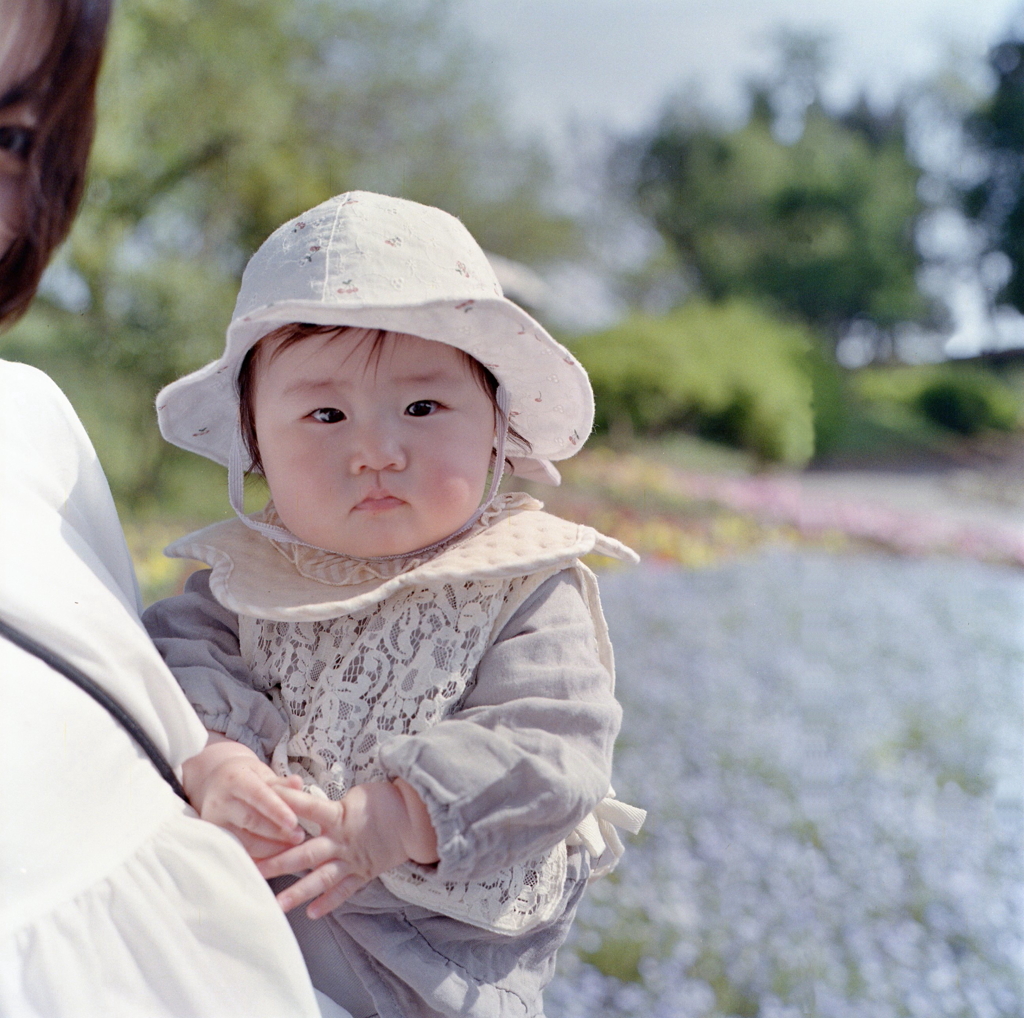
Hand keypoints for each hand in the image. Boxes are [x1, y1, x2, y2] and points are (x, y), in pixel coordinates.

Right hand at [181, 734, 304, 857]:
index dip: (276, 809)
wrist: (216, 783)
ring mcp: (215, 822)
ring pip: (244, 840)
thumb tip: (298, 783)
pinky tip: (276, 855)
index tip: (293, 822)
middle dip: (277, 831)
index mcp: (235, 779)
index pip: (257, 795)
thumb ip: (281, 782)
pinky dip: (259, 856)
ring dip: (271, 847)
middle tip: (299, 836)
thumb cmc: (246, 778)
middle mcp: (220, 801)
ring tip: (291, 846)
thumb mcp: (262, 773)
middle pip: (251, 820)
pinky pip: (240, 850)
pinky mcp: (215, 839)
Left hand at [257, 779, 438, 918]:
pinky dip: (329, 902)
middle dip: (278, 862)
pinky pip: (344, 891)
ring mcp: (352, 860)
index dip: (287, 805)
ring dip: (298, 892)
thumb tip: (308, 807)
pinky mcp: (362, 873)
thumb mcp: (357, 795)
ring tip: (276, 905)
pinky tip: (312, 914)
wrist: (417, 819)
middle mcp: (341, 841)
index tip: (264, 805)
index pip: (308, 808)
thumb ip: (331, 806)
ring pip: (321, 878)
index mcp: (339, 815)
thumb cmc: (387, 801)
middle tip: (253, 870)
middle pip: (305, 853)